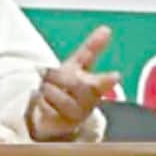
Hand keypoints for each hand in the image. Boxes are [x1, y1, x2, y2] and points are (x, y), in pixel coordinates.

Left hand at [27, 26, 120, 140]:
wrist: (54, 116)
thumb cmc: (67, 86)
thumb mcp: (76, 65)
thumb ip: (91, 48)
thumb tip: (106, 29)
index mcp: (93, 84)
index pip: (101, 81)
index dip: (106, 79)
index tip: (113, 76)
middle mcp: (88, 101)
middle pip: (75, 84)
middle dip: (58, 75)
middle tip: (47, 74)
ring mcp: (77, 115)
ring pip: (59, 96)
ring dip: (47, 89)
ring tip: (45, 89)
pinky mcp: (63, 126)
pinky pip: (48, 109)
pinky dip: (41, 102)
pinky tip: (41, 101)